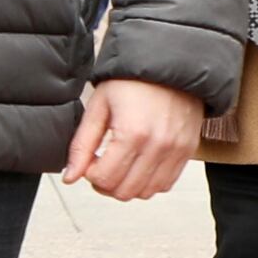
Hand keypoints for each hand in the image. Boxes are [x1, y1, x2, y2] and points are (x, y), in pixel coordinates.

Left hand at [67, 76, 205, 201]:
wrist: (169, 64)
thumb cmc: (131, 81)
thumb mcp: (98, 107)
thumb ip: (82, 145)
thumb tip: (70, 177)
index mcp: (133, 134)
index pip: (105, 178)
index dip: (90, 174)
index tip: (89, 160)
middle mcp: (158, 146)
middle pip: (125, 191)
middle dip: (106, 184)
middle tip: (100, 166)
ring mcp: (176, 151)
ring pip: (145, 192)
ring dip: (127, 186)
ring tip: (119, 165)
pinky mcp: (188, 151)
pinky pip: (166, 184)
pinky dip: (148, 182)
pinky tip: (137, 165)